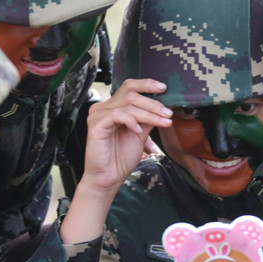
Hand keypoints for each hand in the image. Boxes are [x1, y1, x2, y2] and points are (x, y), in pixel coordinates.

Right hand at [81, 78, 171, 193]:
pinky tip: (138, 130)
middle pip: (130, 94)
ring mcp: (98, 115)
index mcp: (113, 107)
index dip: (146, 84)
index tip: (163, 88)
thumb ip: (148, 118)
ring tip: (161, 121)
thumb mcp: (141, 133)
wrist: (110, 177)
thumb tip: (163, 106)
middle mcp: (103, 108)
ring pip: (127, 105)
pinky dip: (131, 121)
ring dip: (148, 113)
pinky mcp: (95, 125)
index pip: (129, 87)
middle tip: (167, 112)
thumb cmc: (121, 157)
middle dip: (152, 103)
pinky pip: (116, 115)